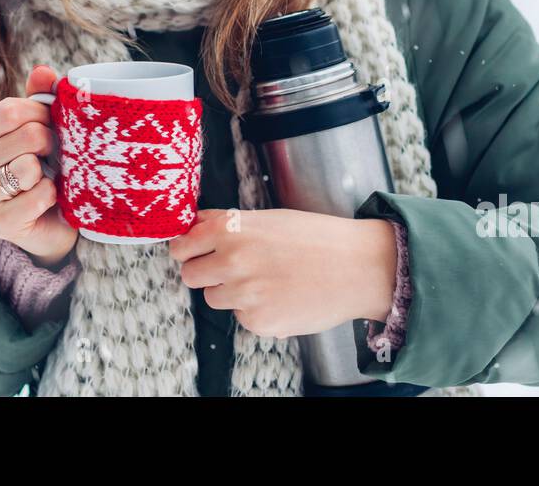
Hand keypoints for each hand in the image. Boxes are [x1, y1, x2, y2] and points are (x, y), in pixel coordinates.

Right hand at [0, 64, 78, 266]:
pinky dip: (52, 196)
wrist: (52, 222)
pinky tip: (49, 200)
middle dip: (52, 142)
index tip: (53, 125)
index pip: (10, 110)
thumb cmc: (48, 168)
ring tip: (48, 178)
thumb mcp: (45, 129)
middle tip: (54, 155)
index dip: (41, 113)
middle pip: (26, 136)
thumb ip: (42, 98)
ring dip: (50, 171)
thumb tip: (43, 70)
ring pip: (28, 167)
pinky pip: (37, 196)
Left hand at [168, 208, 396, 338]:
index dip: (186, 250)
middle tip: (230, 268)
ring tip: (266, 280)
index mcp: (230, 229)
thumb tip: (193, 224)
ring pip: (215, 298)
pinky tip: (282, 296)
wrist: (357, 267)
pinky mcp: (258, 322)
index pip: (181, 246)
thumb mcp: (268, 217)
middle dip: (206, 273)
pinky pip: (242, 317)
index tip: (191, 253)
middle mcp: (231, 260)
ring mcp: (244, 294)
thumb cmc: (317, 238)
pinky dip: (256, 310)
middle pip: (191, 276)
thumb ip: (225, 222)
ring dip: (232, 292)